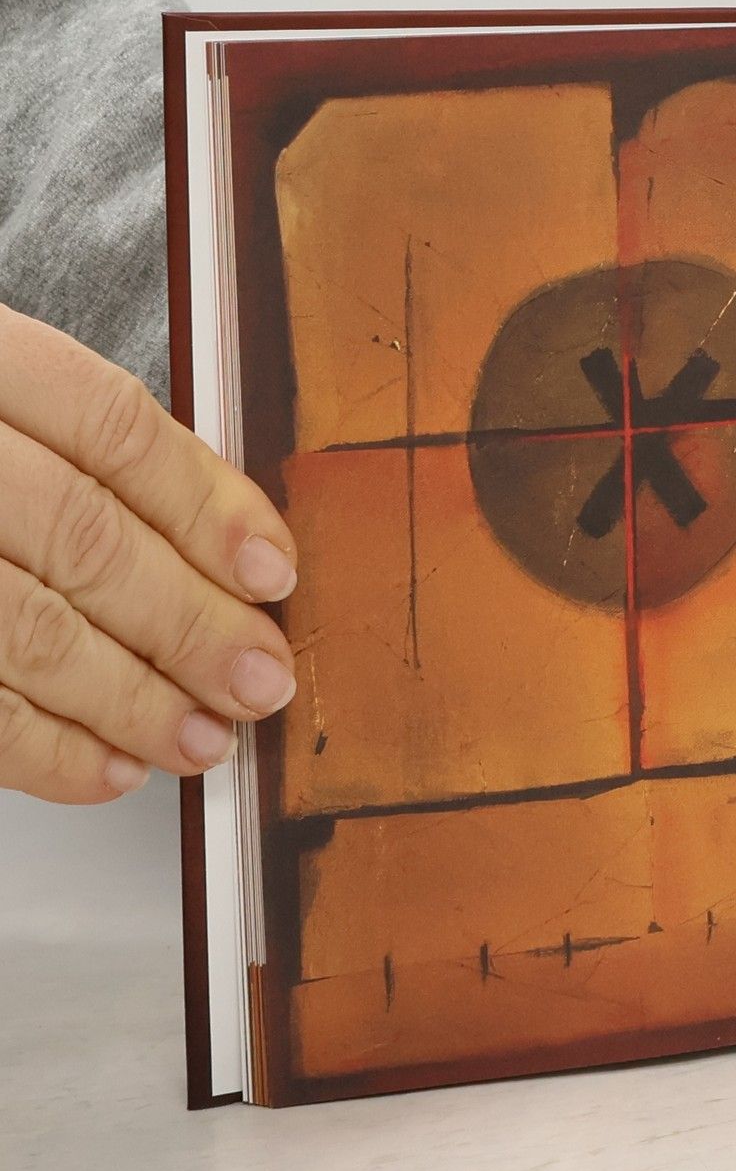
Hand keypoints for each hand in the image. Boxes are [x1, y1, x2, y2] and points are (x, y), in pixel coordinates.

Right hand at [0, 307, 297, 802]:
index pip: (111, 427)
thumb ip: (94, 459)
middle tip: (259, 680)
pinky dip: (44, 746)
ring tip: (203, 738)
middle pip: (82, 536)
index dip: (208, 508)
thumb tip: (236, 557)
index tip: (274, 573)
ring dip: (131, 699)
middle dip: (190, 623)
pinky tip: (109, 766)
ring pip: (26, 628)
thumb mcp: (7, 404)